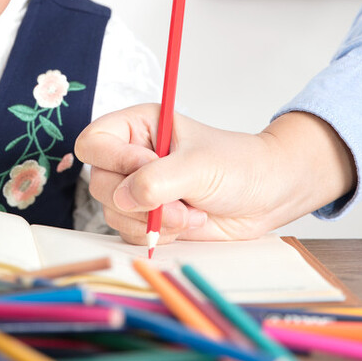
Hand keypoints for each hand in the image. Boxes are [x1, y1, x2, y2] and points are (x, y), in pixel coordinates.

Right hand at [73, 106, 354, 243]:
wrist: (267, 195)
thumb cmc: (239, 166)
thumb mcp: (198, 166)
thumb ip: (157, 180)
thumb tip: (124, 197)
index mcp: (138, 126)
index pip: (94, 142)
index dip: (114, 160)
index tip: (146, 167)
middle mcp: (132, 155)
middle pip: (99, 183)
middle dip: (139, 200)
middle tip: (178, 203)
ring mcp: (139, 188)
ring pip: (113, 212)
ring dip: (152, 221)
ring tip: (189, 213)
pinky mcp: (148, 216)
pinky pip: (129, 232)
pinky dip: (157, 234)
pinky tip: (187, 223)